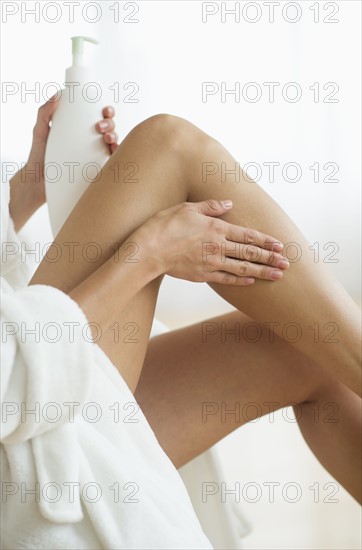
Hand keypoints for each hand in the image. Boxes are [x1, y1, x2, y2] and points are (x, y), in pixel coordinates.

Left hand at [10, 100, 118, 230]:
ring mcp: (94, 157)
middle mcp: (90, 143)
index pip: (99, 118)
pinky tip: (114, 153)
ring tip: (107, 139)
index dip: (107, 112)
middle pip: (109, 129)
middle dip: (111, 124)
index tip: (104, 110)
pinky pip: (111, 163)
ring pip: (113, 144)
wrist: (37, 181)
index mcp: (81, 131)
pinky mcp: (95, 171)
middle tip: (100, 127)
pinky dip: (117, 156)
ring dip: (115, 137)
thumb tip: (57, 96)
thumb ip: (44, 113)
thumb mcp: (40, 131)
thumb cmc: (39, 156)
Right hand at [139, 199, 288, 284]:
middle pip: (250, 253)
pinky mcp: (203, 275)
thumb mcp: (188, 208)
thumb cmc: (166, 226)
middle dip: (271, 258)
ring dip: (262, 271)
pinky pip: (227, 278)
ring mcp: (212, 263)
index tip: (280, 245)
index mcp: (217, 228)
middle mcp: (218, 247)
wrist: (149, 251)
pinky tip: (251, 281)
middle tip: (287, 263)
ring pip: (243, 268)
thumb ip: (211, 206)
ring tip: (277, 275)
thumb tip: (229, 203)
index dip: (266, 241)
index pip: (248, 235)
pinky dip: (241, 280)